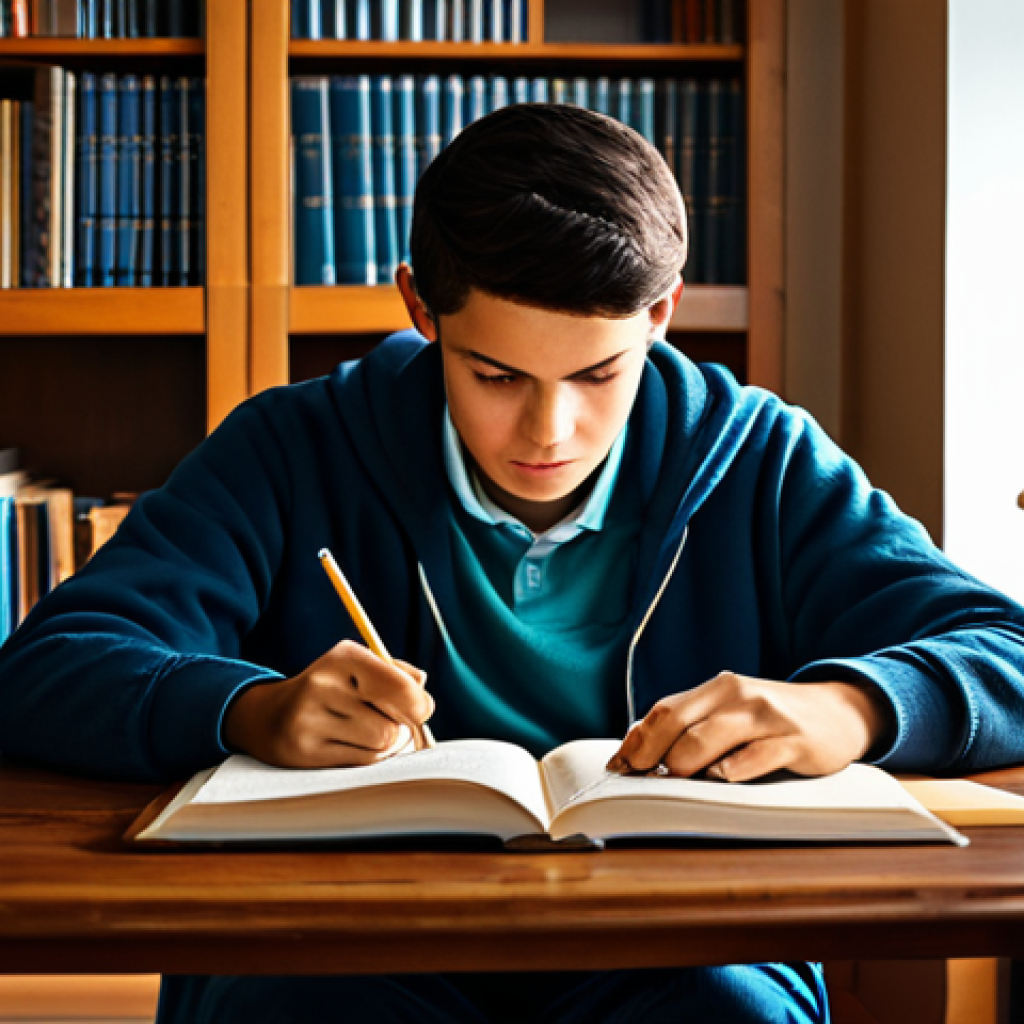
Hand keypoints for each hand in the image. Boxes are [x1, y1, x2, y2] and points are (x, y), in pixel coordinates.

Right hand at [223, 640, 433, 768]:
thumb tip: (422, 689)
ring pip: (380, 745)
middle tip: (391, 722)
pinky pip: (361, 762)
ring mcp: (310, 719)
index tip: (419, 708)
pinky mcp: (304, 751)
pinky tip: (352, 744)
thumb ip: (396, 674)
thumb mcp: (358, 667)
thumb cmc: (330, 689)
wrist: (270, 714)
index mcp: (345, 656)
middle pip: (393, 725)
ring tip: (368, 732)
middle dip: (401, 727)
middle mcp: (324, 684)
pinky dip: (368, 756)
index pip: (400, 688)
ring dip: (385, 744)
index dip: (419, 704)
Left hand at [606, 672, 889, 781]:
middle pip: (676, 722)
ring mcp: (765, 715)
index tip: (616, 768)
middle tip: (639, 781)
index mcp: (714, 689)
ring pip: (708, 738)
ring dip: (683, 764)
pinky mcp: (794, 740)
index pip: (662, 711)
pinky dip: (732, 771)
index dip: (636, 741)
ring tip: (674, 783)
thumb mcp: (731, 714)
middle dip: (651, 755)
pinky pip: (756, 756)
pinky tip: (720, 780)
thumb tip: (639, 756)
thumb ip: (692, 728)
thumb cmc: (770, 721)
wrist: (838, 711)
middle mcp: (735, 694)